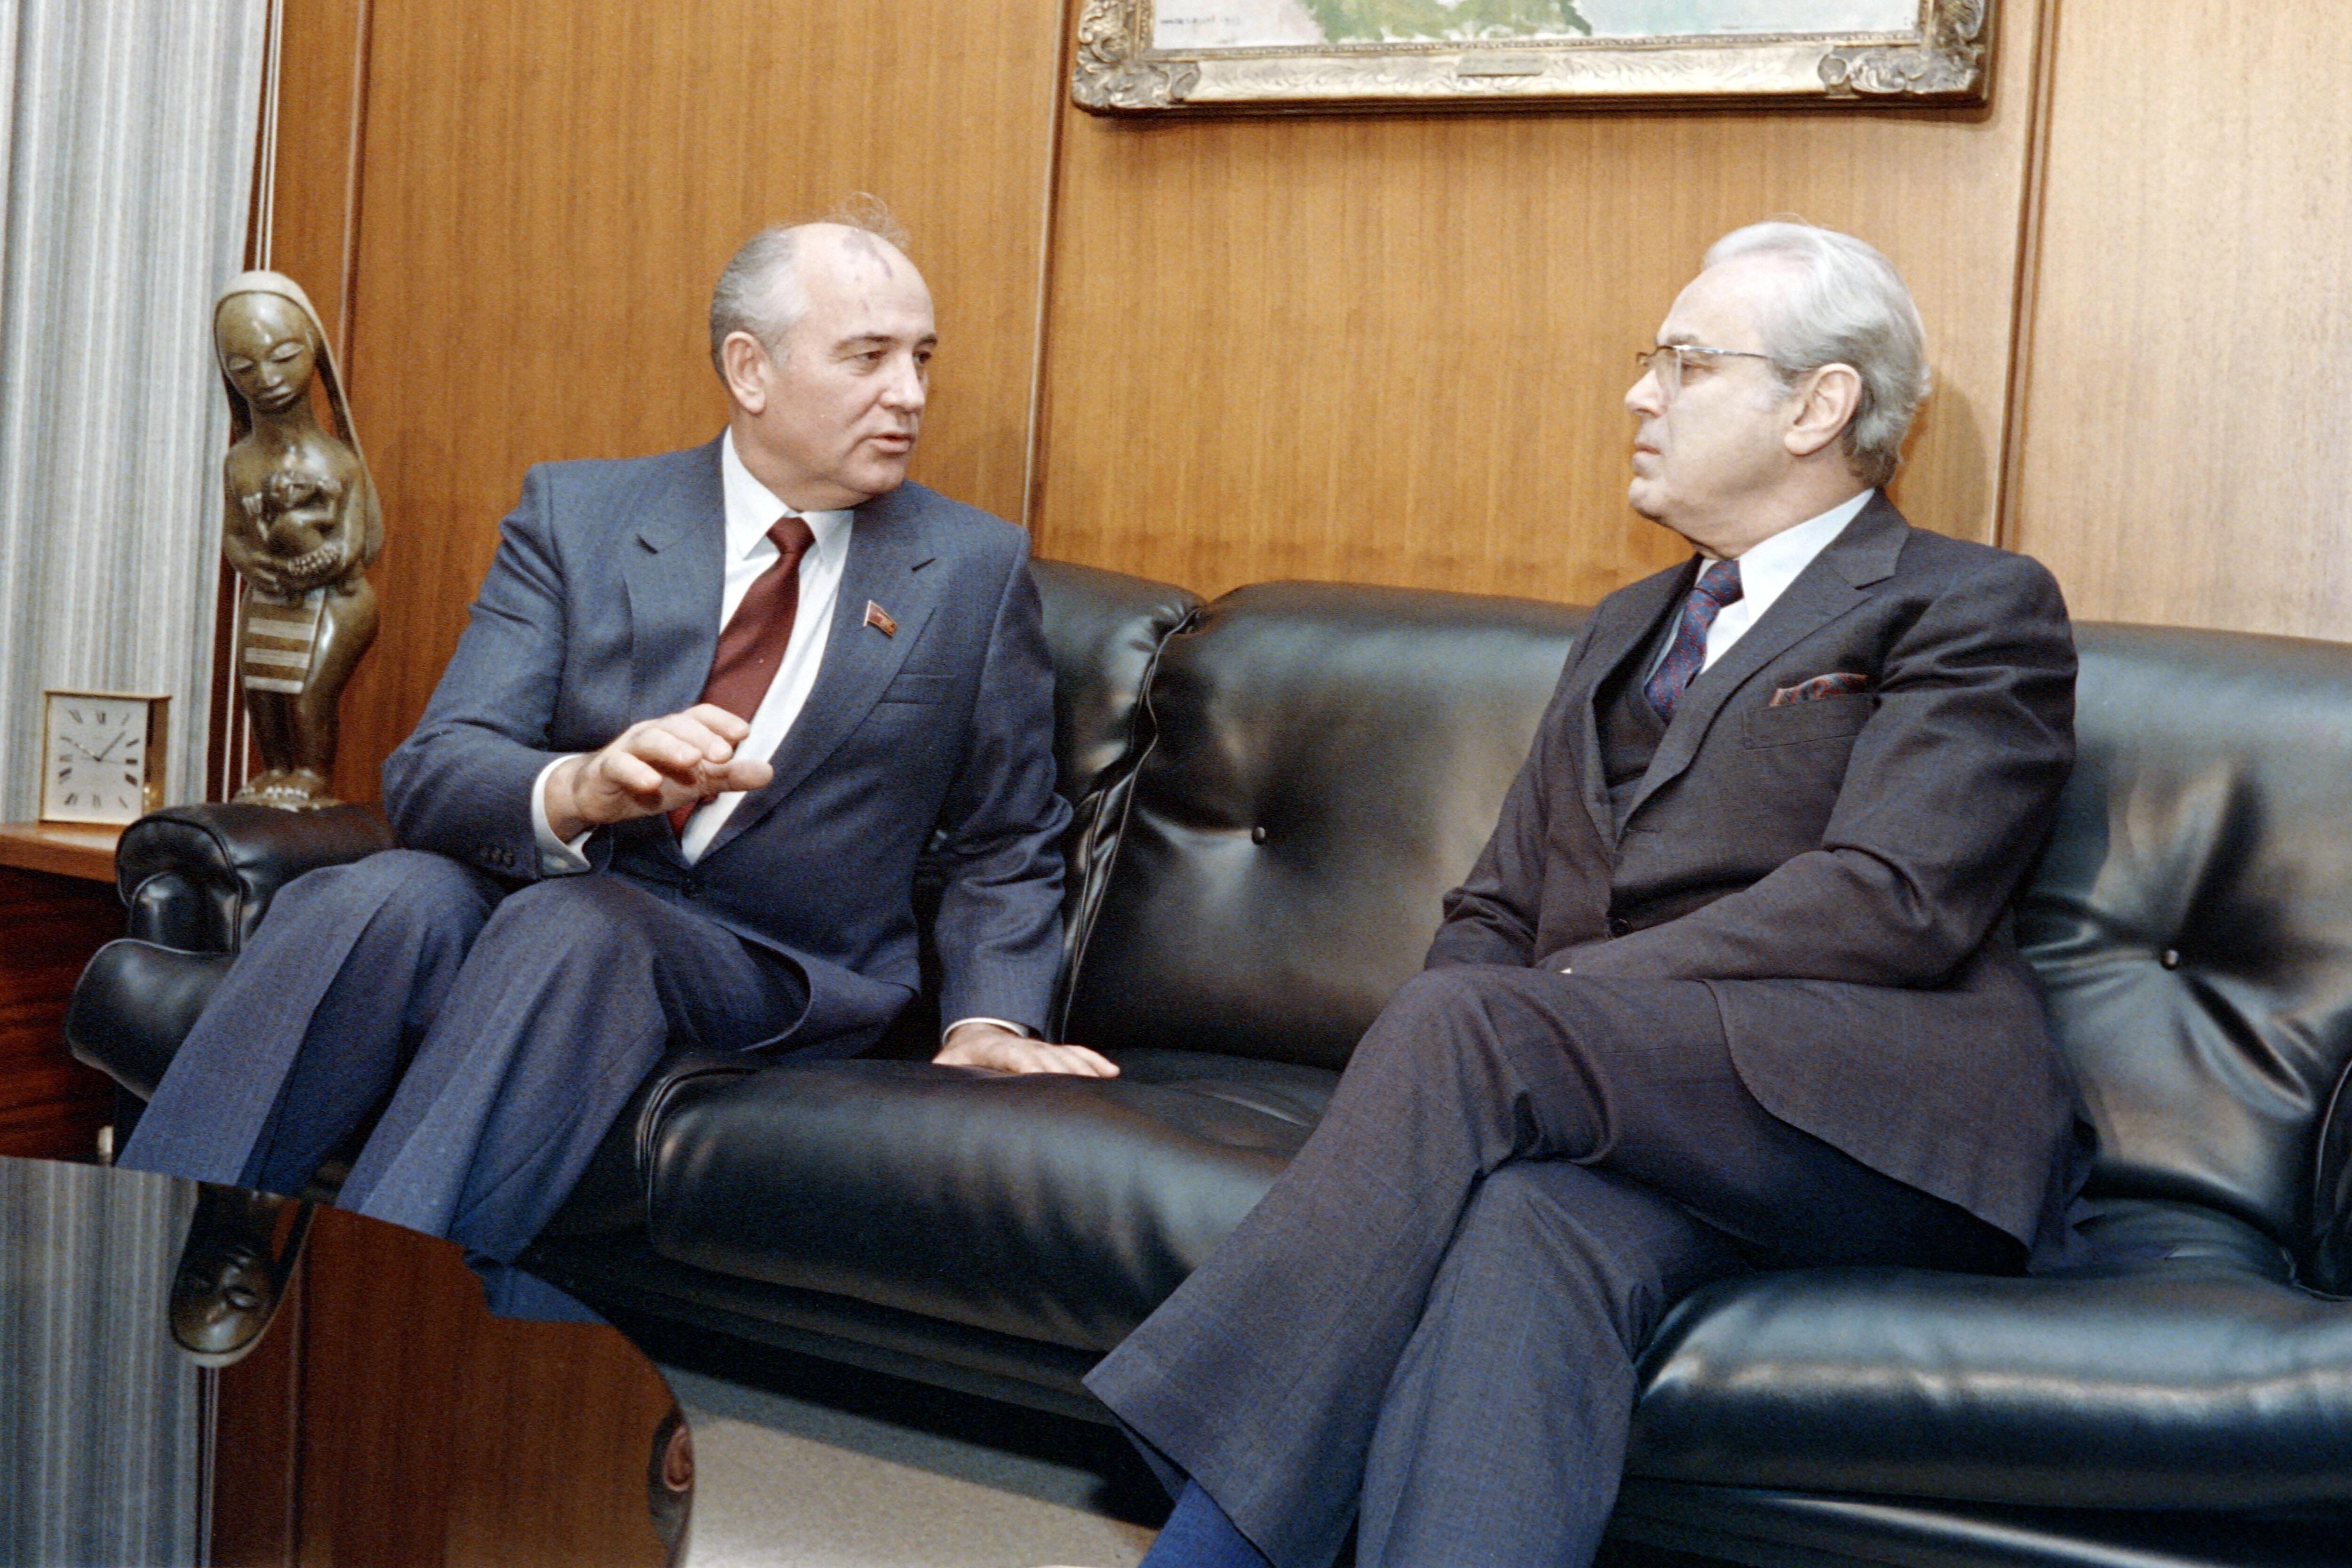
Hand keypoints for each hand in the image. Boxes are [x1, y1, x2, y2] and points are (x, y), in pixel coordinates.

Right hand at [545, 704, 771, 837]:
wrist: (599, 793)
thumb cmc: (654, 779)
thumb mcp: (696, 781)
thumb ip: (730, 776)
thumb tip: (768, 772)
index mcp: (678, 731)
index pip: (701, 716)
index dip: (721, 721)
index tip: (744, 733)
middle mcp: (654, 732)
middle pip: (679, 725)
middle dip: (703, 737)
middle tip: (725, 754)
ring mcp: (628, 749)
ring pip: (650, 740)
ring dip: (672, 748)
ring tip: (693, 761)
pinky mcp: (606, 769)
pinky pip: (619, 766)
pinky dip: (634, 772)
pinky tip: (651, 784)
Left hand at [934, 1022, 1118, 1077]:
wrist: (979, 1032)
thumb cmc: (964, 1054)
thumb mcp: (949, 1060)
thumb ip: (945, 1069)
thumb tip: (937, 1081)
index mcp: (998, 1050)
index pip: (1019, 1056)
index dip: (1034, 1066)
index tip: (1048, 1077)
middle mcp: (1025, 1046)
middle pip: (1051, 1056)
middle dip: (1068, 1070)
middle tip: (1085, 1090)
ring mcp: (1041, 1047)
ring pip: (1068, 1053)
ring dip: (1086, 1066)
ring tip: (1105, 1081)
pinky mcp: (1052, 1052)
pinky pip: (1077, 1052)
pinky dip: (1094, 1061)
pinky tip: (1110, 1072)